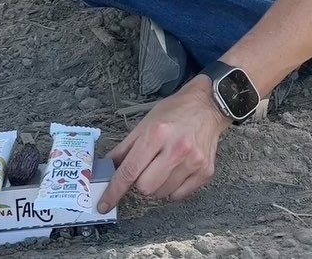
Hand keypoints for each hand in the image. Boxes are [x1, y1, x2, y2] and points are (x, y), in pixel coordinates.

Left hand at [97, 75, 229, 211]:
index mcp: (157, 133)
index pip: (130, 170)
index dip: (115, 190)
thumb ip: (125, 148)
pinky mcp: (205, 172)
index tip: (105, 204)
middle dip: (140, 182)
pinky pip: (179, 195)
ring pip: (162, 194)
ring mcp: (193, 162)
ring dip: (157, 185)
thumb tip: (108, 167)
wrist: (206, 106)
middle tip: (146, 167)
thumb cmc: (173, 112)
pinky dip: (173, 188)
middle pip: (145, 187)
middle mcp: (176, 149)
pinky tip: (176, 170)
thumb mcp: (145, 123)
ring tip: (163, 165)